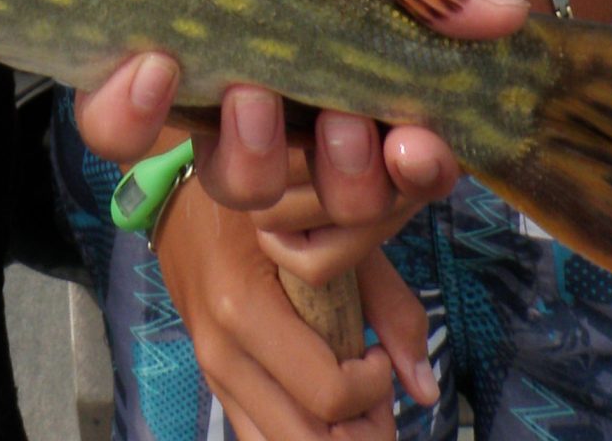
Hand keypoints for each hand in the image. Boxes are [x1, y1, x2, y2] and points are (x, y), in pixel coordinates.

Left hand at [77, 0, 529, 209]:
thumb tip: (501, 18)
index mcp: (340, 21)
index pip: (393, 133)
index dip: (414, 165)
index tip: (417, 143)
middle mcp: (271, 59)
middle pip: (319, 183)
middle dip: (345, 182)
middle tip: (347, 129)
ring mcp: (190, 58)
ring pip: (227, 175)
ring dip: (254, 163)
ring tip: (253, 98)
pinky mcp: (104, 40)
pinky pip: (119, 125)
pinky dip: (137, 117)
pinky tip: (151, 62)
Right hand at [155, 161, 438, 440]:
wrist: (185, 194)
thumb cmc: (268, 204)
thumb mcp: (329, 232)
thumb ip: (388, 305)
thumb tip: (426, 389)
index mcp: (245, 307)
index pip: (329, 394)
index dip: (373, 387)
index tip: (377, 352)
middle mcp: (222, 353)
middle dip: (359, 431)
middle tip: (373, 389)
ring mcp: (212, 375)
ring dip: (331, 439)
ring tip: (350, 401)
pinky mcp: (214, 384)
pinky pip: (259, 439)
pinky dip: (302, 434)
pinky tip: (320, 403)